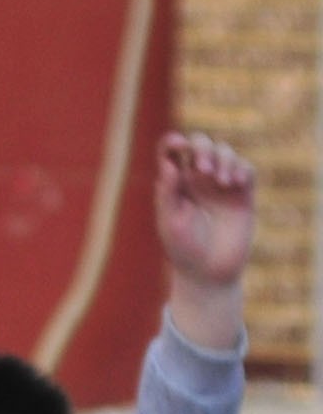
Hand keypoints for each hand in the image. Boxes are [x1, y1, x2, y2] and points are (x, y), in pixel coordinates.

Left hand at [156, 131, 256, 353]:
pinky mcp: (243, 194)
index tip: (179, 145)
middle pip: (200, 144)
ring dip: (224, 158)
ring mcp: (221, 185)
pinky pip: (246, 169)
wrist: (210, 272)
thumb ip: (168, 193)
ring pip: (225, 152)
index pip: (171, 152)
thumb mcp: (170, 222)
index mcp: (174, 184)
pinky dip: (241, 168)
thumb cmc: (183, 249)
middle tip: (202, 170)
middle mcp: (197, 180)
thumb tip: (169, 164)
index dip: (174, 142)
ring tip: (222, 180)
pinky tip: (235, 182)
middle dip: (203, 147)